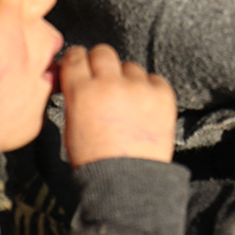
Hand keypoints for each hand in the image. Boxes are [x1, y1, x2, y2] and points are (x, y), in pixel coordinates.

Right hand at [59, 44, 177, 166]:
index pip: (76, 56)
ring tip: (126, 101)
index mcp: (82, 91)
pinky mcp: (162, 95)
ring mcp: (139, 88)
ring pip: (130, 66)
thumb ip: (75, 96)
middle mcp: (111, 84)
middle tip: (103, 78)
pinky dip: (148, 88)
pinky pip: (154, 79)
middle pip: (104, 52)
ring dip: (126, 78)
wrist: (127, 181)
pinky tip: (143, 107)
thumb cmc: (94, 159)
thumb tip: (77, 78)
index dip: (77, 58)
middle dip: (101, 62)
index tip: (80, 62)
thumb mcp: (71, 125)